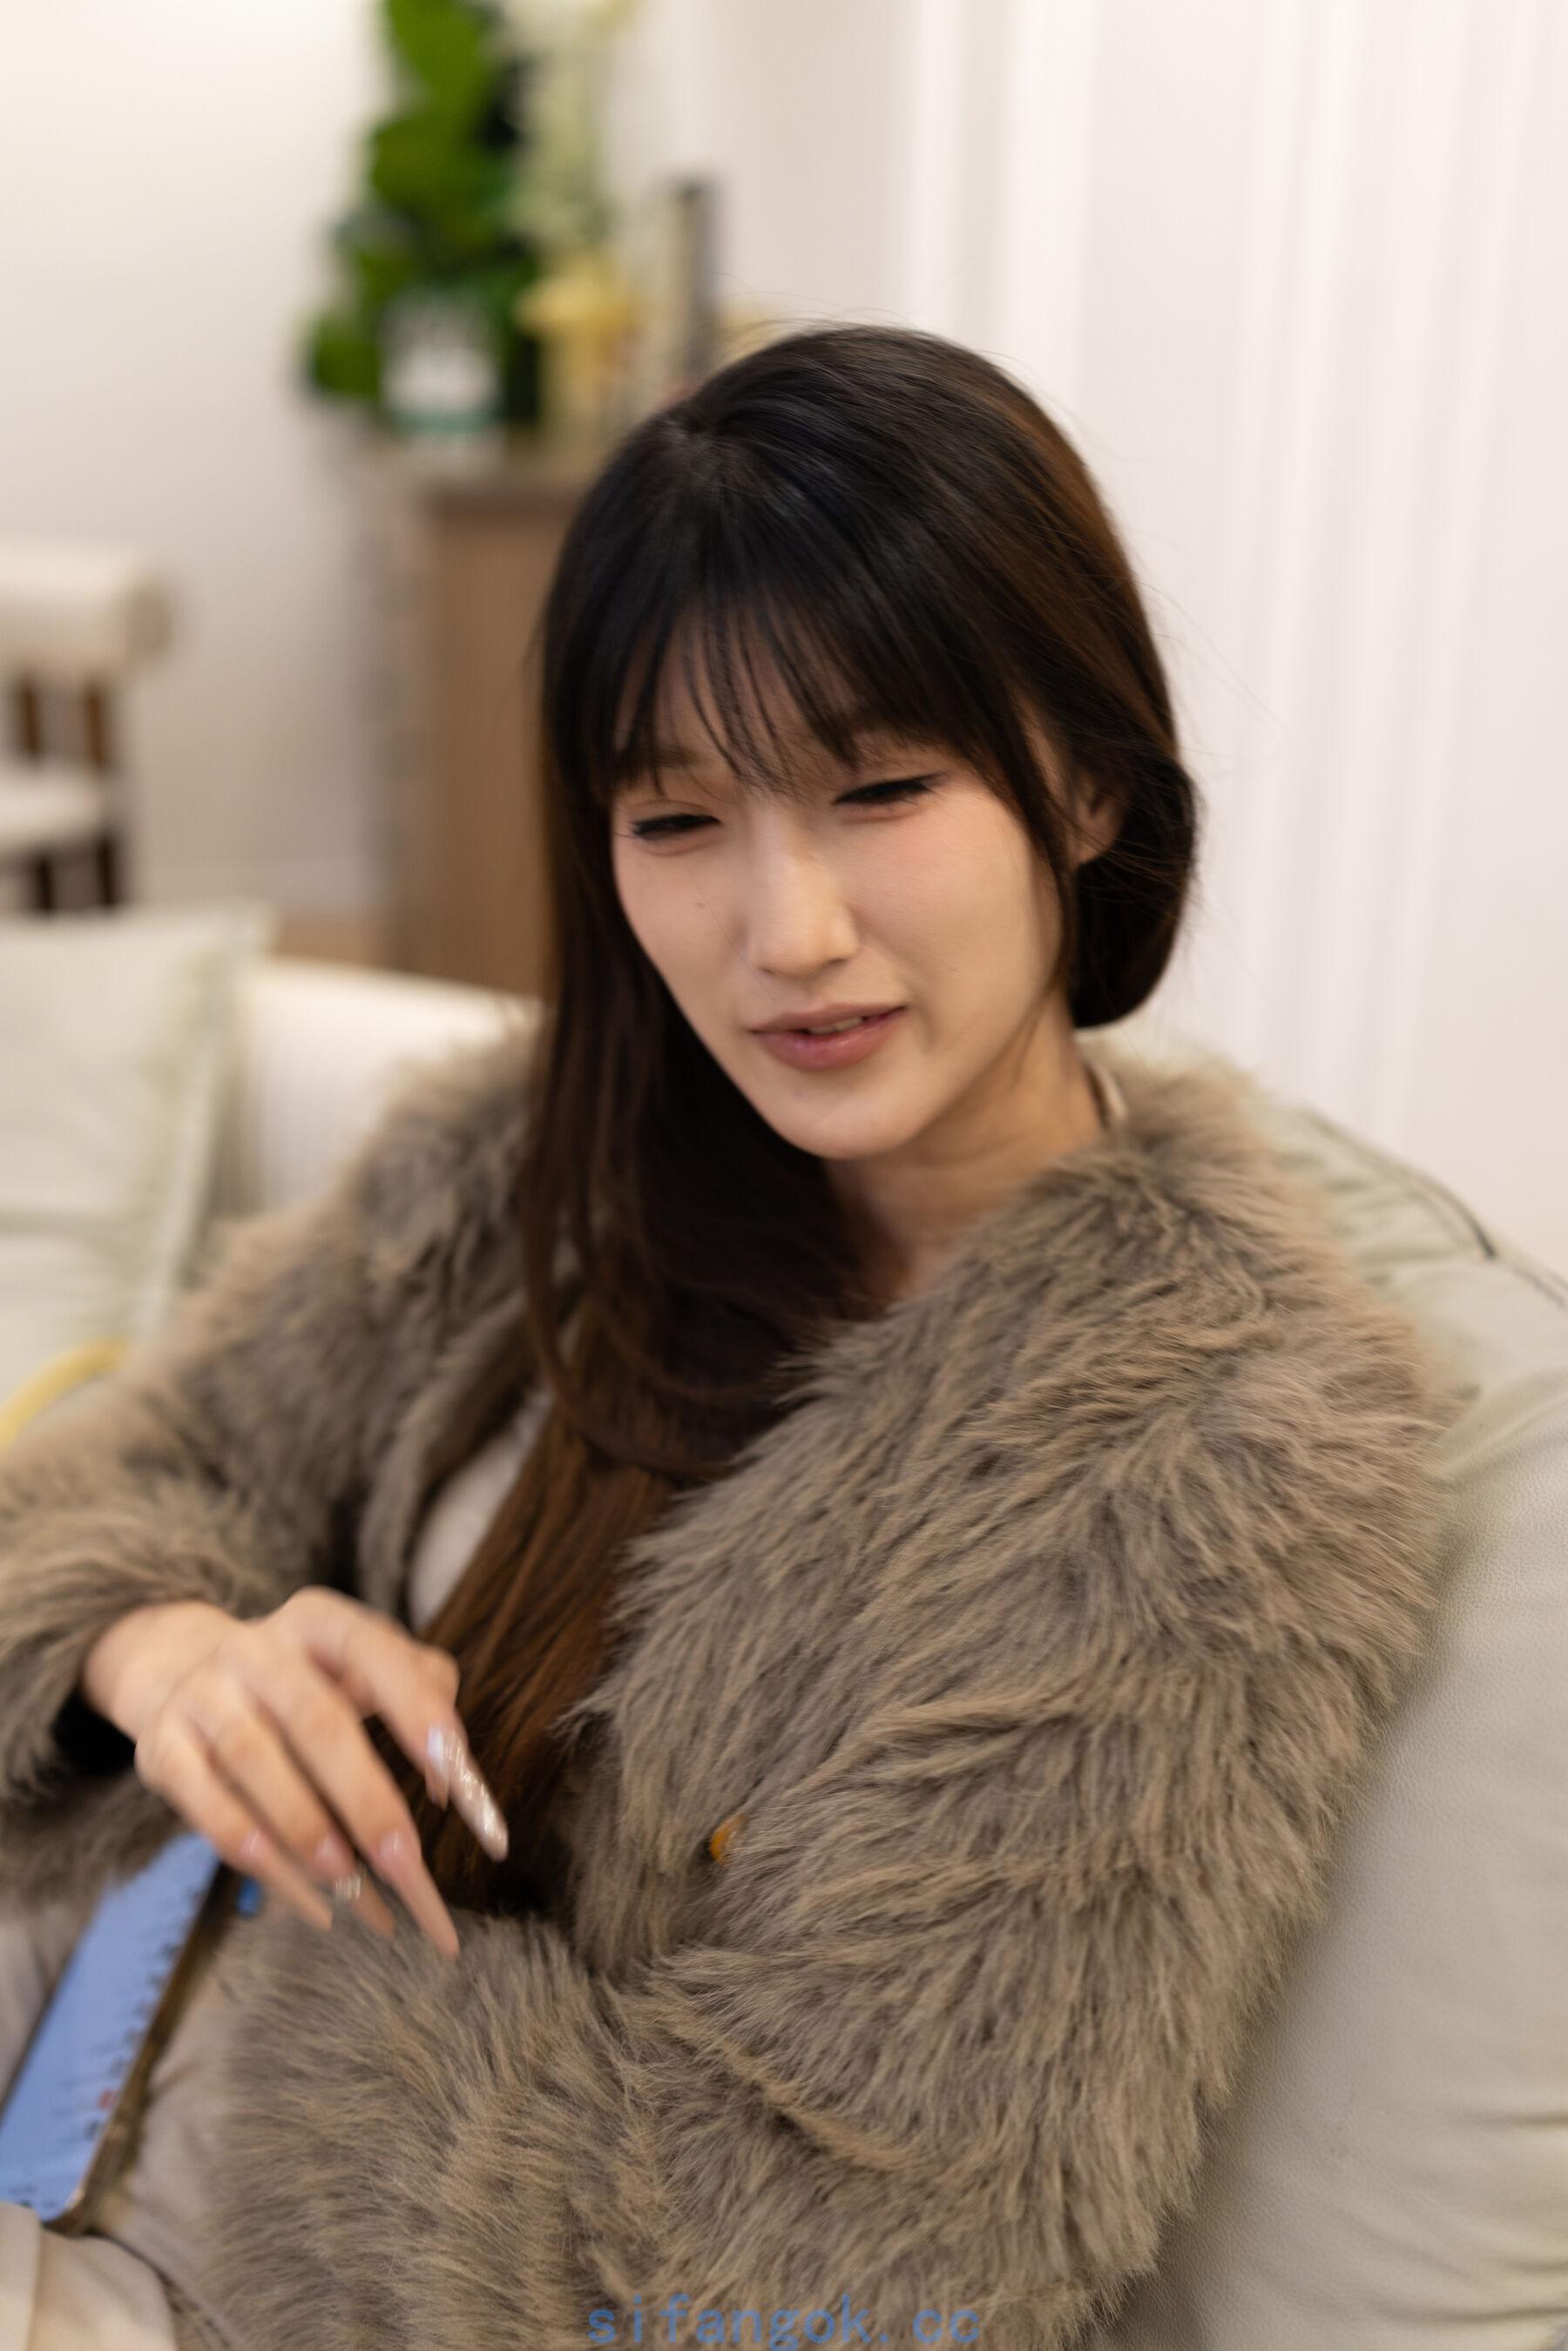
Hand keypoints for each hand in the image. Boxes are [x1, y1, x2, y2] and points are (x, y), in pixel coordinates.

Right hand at [81, 1587, 499, 1957]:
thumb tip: (450, 1778)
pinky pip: (208, 1807)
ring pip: (254, 1762)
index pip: (373, 1651)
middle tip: (404, 1860)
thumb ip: (421, 1693)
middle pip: (316, 1720)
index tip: (453, 1770)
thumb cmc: (304, 1678)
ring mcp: (202, 1695)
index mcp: (317, 1621)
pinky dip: (256, 1854)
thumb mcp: (359, 1663)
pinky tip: (304, 1896)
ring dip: (305, 1827)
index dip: (415, 1707)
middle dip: (364, 1796)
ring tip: (349, 1881)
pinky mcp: (161, 1748)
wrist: (180, 1668)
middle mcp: (255, 1650)